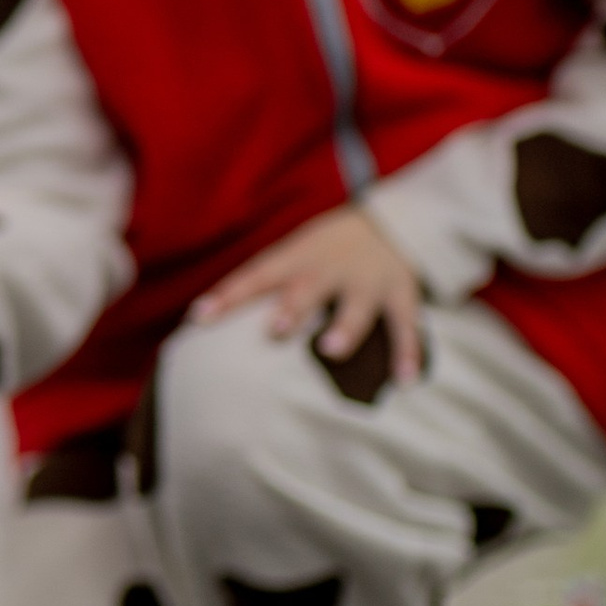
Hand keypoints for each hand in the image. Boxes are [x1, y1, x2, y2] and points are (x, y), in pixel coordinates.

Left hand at [190, 204, 423, 385]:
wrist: (390, 221)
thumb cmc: (322, 251)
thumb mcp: (290, 256)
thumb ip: (257, 287)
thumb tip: (197, 322)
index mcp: (297, 258)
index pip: (257, 275)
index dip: (229, 295)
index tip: (200, 318)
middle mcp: (330, 269)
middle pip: (308, 287)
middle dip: (292, 307)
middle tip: (275, 330)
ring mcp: (367, 282)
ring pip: (357, 306)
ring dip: (345, 328)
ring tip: (331, 350)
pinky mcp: (400, 295)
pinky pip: (406, 327)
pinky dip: (407, 354)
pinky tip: (404, 383)